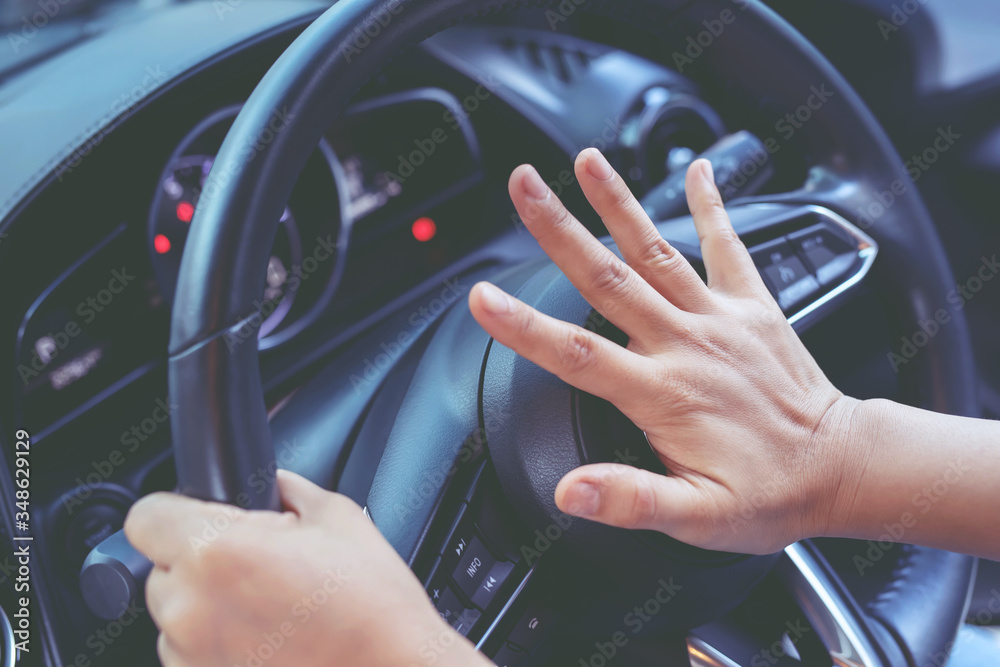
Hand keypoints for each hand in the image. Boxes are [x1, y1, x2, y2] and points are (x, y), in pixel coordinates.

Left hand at [124, 471, 489, 666]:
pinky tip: (266, 635)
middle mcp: (191, 608)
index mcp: (217, 552)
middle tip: (255, 562)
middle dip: (198, 558)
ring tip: (266, 605)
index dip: (175, 508)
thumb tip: (268, 484)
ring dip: (205, 603)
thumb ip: (284, 489)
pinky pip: (189, 652)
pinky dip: (216, 641)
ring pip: (173, 613)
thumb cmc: (371, 604)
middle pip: (159, 566)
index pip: (145, 516)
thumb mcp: (336, 516)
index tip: (199, 514)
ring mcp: (192, 656)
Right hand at [468, 150, 860, 554]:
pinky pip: (728, 247)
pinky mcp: (751, 307)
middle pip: (607, 279)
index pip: (577, 355)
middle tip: (523, 185)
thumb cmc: (768, 495)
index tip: (483, 297)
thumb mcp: (698, 518)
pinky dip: (712, 206)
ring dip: (618, 202)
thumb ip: (632, 500)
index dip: (523, 326)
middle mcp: (685, 344)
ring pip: (657, 250)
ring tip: (587, 160)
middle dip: (559, 228)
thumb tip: (571, 492)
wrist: (839, 468)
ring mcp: (718, 319)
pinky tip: (698, 170)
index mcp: (662, 393)